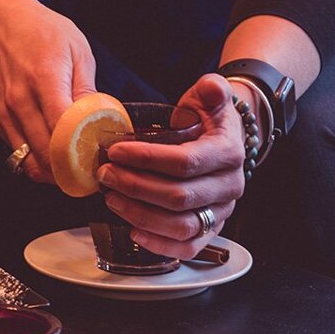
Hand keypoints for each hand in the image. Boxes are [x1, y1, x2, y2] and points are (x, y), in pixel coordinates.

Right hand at [0, 0, 96, 182]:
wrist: (4, 25)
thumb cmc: (45, 33)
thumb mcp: (79, 52)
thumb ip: (87, 91)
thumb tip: (100, 122)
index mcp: (44, 79)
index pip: (62, 128)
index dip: (82, 150)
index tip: (100, 159)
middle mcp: (20, 99)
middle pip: (45, 152)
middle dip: (71, 169)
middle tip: (92, 171)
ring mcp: (6, 112)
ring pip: (29, 161)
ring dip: (53, 171)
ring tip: (74, 170)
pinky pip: (19, 154)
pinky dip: (37, 161)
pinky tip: (54, 157)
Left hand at [97, 74, 245, 257]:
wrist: (225, 141)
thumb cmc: (207, 120)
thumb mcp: (209, 98)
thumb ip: (210, 89)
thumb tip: (210, 86)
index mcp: (228, 154)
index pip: (185, 162)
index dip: (147, 159)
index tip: (115, 152)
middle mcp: (229, 187)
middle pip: (179, 196)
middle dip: (135, 186)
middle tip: (105, 174)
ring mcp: (221, 212)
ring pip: (181, 225)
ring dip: (141, 214)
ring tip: (111, 198)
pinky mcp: (211, 230)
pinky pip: (188, 246)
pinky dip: (160, 244)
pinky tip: (132, 230)